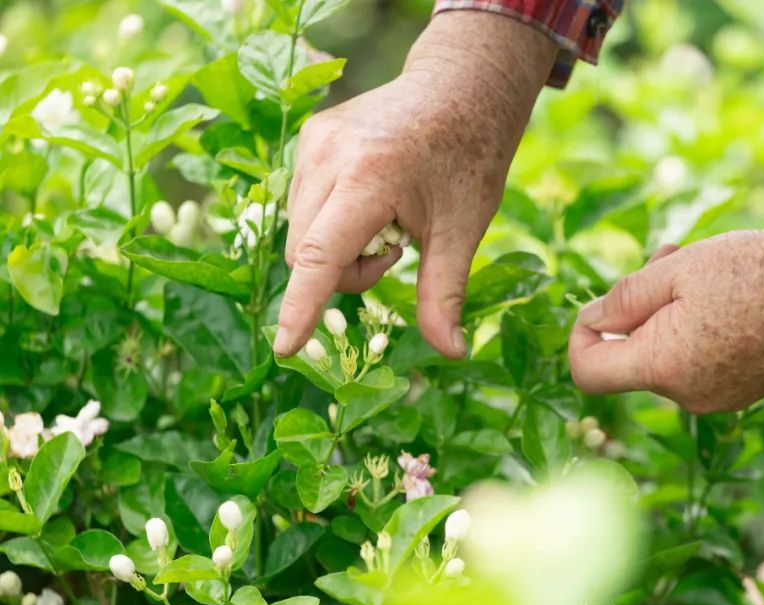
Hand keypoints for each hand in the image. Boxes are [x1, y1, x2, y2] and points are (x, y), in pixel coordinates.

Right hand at [274, 12, 556, 357]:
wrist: (461, 87)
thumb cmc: (469, 158)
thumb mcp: (465, 230)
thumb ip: (445, 293)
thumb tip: (451, 352)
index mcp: (370, 177)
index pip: (320, 256)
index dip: (302, 308)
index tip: (287, 349)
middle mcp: (329, 155)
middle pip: (306, 253)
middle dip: (347, 272)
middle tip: (397, 252)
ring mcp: (313, 142)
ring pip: (301, 233)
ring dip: (339, 248)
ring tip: (388, 222)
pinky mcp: (309, 137)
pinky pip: (303, 204)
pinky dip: (332, 221)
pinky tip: (371, 201)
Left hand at [568, 220, 763, 411]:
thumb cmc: (759, 273)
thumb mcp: (679, 270)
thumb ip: (625, 298)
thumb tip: (591, 318)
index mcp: (662, 367)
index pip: (588, 372)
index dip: (579, 335)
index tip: (597, 304)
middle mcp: (687, 396)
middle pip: (633, 356)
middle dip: (638, 306)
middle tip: (666, 255)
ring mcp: (720, 398)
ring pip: (669, 355)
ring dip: (671, 311)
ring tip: (703, 265)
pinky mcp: (746, 389)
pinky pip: (702, 361)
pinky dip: (699, 329)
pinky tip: (730, 293)